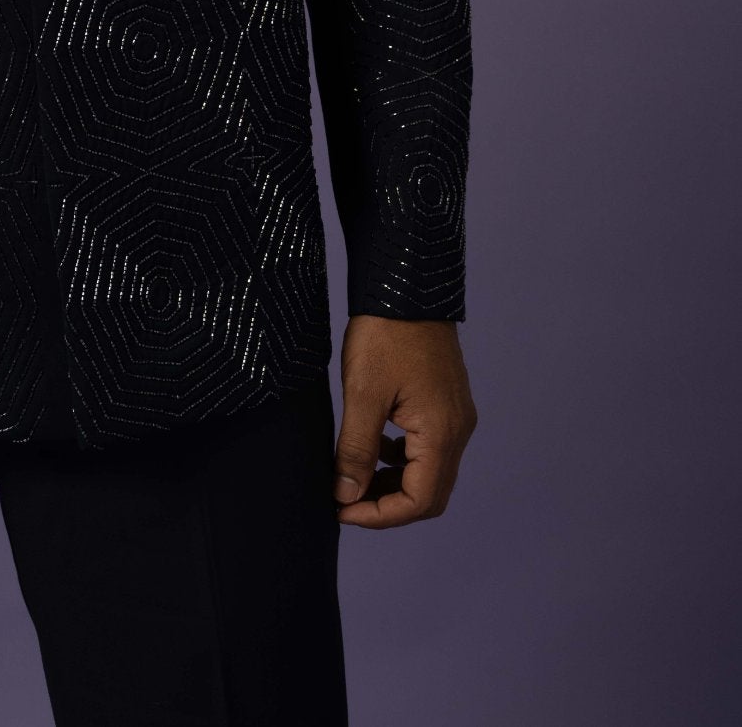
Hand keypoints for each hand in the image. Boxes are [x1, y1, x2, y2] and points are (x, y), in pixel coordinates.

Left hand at [332, 315, 476, 527]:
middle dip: (387, 505)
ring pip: (430, 473)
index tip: (341, 509)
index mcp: (441, 433)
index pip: (419, 501)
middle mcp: (458, 430)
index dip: (380, 515)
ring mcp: (456, 416)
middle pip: (430, 494)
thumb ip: (356, 450)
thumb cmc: (384, 333)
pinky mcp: (447, 403)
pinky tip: (375, 446)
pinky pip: (429, 449)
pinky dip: (403, 460)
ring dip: (394, 484)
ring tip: (354, 478)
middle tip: (346, 501)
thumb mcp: (362, 393)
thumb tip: (345, 497)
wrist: (405, 285)